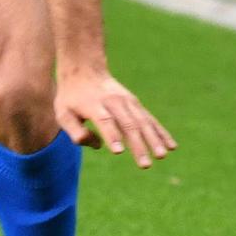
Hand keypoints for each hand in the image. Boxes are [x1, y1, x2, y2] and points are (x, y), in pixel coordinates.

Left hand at [53, 70, 177, 168]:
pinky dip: (161, 132)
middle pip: (128, 124)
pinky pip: (150, 119)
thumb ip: (75, 131)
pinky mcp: (136, 104)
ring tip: (162, 156)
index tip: (118, 151)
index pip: (104, 121)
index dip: (112, 135)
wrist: (86, 69)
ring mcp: (127, 102)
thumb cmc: (71, 97)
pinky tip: (172, 146)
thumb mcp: (63, 112)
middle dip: (138, 145)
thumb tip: (96, 145)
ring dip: (154, 140)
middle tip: (145, 165)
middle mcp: (114, 102)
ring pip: (143, 122)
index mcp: (94, 105)